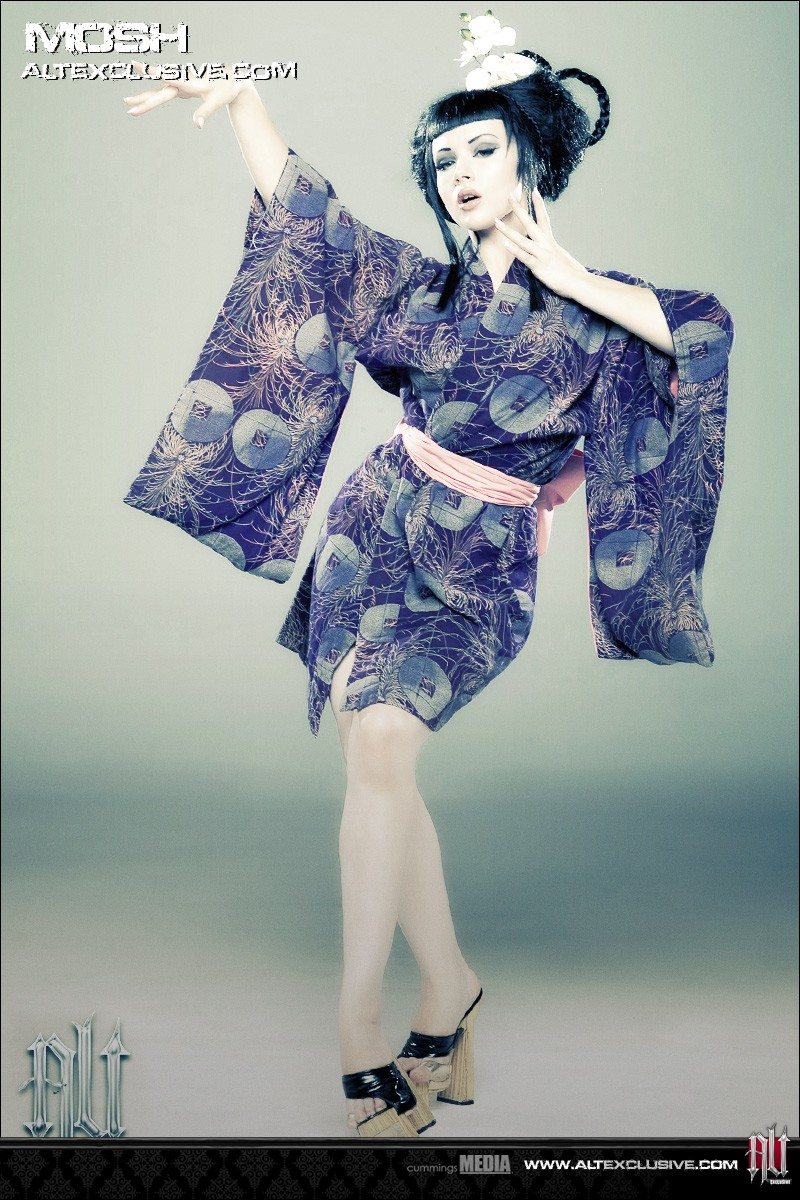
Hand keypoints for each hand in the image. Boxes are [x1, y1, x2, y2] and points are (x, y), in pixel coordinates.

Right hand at [123, 61, 254, 128]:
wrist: (230, 79)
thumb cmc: (225, 89)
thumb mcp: (217, 101)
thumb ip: (205, 112)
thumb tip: (197, 125)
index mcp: (188, 82)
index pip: (168, 79)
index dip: (153, 73)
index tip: (138, 66)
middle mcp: (180, 81)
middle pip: (158, 92)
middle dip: (143, 98)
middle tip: (127, 103)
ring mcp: (179, 84)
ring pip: (157, 92)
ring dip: (143, 97)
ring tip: (127, 102)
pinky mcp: (180, 88)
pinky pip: (163, 94)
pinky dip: (151, 97)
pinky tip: (142, 99)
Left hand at [494, 191, 588, 298]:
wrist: (579, 282)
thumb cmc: (573, 274)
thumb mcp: (563, 260)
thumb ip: (555, 255)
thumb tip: (554, 255)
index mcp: (551, 242)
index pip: (544, 219)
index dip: (539, 204)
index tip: (534, 190)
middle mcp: (546, 244)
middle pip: (530, 223)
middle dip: (519, 209)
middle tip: (510, 195)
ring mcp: (542, 254)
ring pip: (522, 239)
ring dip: (508, 230)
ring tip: (496, 221)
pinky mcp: (539, 266)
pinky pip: (524, 257)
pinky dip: (515, 249)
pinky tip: (505, 243)